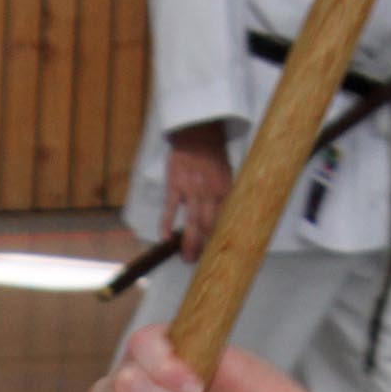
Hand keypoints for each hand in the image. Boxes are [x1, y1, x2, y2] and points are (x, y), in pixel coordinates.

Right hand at [161, 119, 231, 260]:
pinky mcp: (175, 183)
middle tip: (196, 261)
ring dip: (188, 243)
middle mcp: (210, 191)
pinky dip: (166, 224)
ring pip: (191, 221)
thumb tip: (218, 218)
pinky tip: (164, 238)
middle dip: (202, 247)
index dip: (217, 240)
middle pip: (207, 226)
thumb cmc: (212, 154)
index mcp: (225, 189)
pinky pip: (170, 207)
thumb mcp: (226, 173)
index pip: (223, 220)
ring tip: (185, 258)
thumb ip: (223, 195)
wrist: (197, 130)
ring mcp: (192, 188)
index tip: (214, 254)